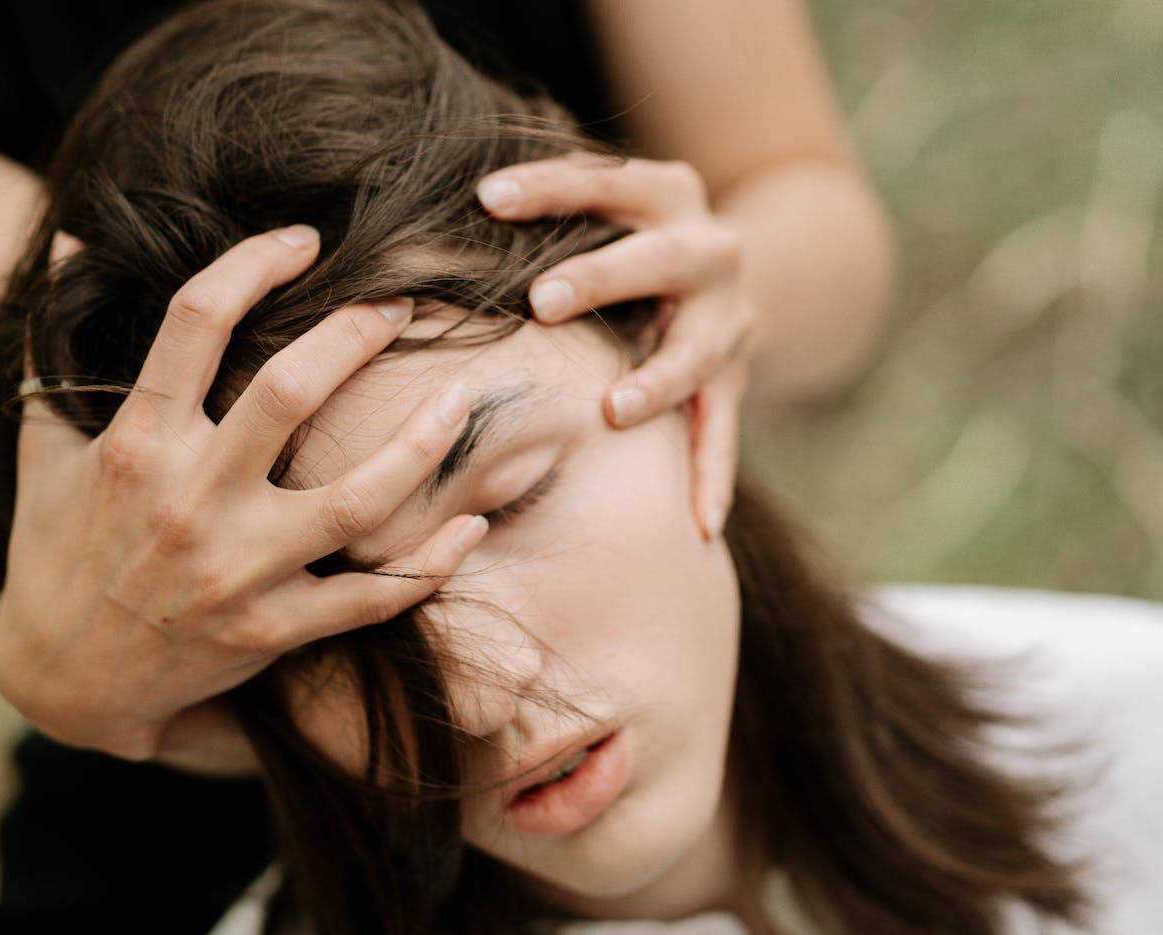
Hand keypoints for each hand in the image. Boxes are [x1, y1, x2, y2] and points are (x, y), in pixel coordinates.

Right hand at [0, 225, 486, 768]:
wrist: (59, 680)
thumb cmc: (54, 550)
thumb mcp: (44, 445)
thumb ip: (59, 343)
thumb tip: (73, 240)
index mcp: (136, 443)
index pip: (196, 321)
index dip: (255, 262)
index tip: (304, 241)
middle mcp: (188, 500)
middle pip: (289, 393)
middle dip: (355, 334)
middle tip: (399, 304)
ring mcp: (235, 570)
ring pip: (353, 500)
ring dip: (420, 445)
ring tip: (459, 400)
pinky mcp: (269, 630)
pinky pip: (370, 597)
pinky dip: (429, 563)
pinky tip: (474, 524)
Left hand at [477, 155, 751, 539]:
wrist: (725, 272)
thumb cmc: (621, 238)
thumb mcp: (598, 209)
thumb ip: (543, 209)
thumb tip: (427, 214)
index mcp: (668, 193)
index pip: (605, 183)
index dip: (548, 188)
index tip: (487, 198)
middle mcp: (709, 249)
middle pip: (659, 260)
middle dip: (601, 278)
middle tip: (542, 301)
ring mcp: (729, 318)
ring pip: (696, 352)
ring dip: (655, 382)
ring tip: (611, 411)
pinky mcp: (735, 378)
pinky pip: (721, 432)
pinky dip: (712, 477)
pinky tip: (699, 524)